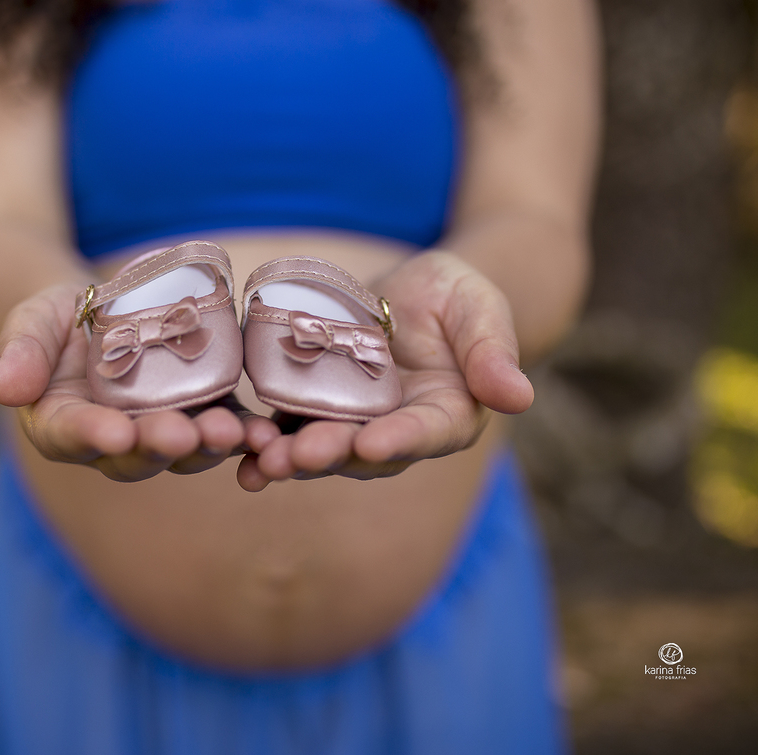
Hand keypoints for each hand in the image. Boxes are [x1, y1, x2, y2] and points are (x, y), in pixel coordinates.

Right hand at [0, 283, 277, 481]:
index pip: (74, 436)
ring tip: (230, 432)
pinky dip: (244, 434)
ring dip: (207, 446)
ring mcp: (160, 429)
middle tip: (183, 436)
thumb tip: (2, 388)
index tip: (114, 433)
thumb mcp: (29, 321)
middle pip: (136, 456)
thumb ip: (19, 351)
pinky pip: (223, 428)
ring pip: (184, 451)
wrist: (100, 307)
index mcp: (62, 425)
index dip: (95, 436)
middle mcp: (113, 441)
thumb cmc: (54, 317)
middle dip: (161, 446)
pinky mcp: (199, 412)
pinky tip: (264, 434)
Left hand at [237, 251, 533, 490]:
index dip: (399, 440)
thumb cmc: (459, 296)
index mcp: (446, 417)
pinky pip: (286, 426)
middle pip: (362, 452)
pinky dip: (263, 441)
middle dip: (329, 454)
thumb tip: (521, 397)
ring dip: (289, 457)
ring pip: (320, 446)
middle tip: (296, 456)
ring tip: (260, 459)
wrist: (416, 292)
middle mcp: (396, 432)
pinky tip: (236, 451)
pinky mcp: (313, 408)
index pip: (424, 434)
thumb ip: (494, 353)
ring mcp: (352, 424)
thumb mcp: (482, 310)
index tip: (372, 443)